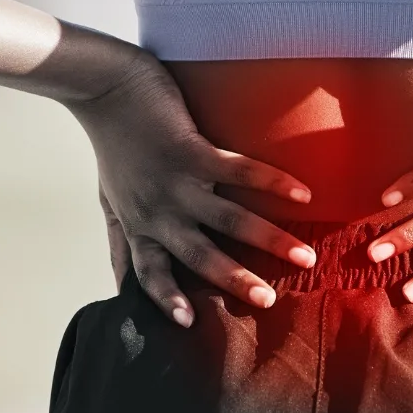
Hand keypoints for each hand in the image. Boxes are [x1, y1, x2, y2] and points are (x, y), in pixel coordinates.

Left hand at [68, 54, 317, 326]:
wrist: (107, 88)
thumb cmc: (112, 144)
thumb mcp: (110, 200)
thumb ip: (120, 242)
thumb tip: (117, 286)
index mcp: (140, 225)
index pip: (151, 273)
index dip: (167, 299)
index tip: (190, 325)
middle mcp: (159, 211)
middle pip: (200, 256)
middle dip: (237, 280)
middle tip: (270, 301)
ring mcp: (177, 181)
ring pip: (229, 219)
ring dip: (270, 239)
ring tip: (306, 256)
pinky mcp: (194, 148)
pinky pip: (240, 171)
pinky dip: (273, 182)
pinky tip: (303, 194)